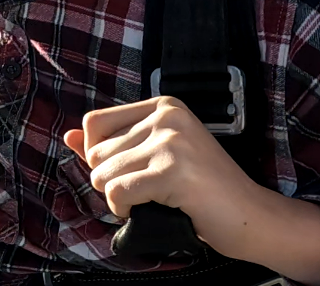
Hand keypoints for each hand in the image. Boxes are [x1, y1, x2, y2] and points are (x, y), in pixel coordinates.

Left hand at [63, 96, 264, 254]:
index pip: (95, 122)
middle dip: (111, 179)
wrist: (251, 215)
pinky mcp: (172, 170)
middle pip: (96, 150)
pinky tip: (149, 209)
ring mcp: (171, 141)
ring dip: (118, 197)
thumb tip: (68, 136)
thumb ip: (112, 145)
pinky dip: (125, 210)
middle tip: (146, 190)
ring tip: (151, 200)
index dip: (98, 155)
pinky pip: (118, 192)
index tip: (127, 170)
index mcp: (163, 105)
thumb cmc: (202, 190)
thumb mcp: (155, 156)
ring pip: (103, 173)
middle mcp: (167, 115)